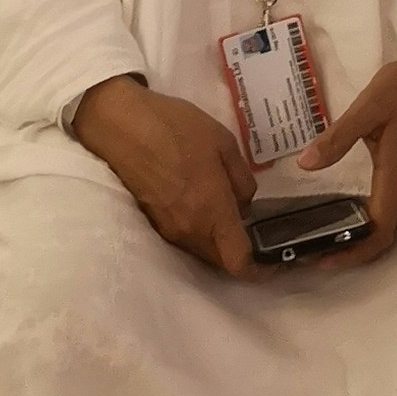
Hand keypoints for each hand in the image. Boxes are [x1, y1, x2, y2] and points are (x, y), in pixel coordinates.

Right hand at [72, 77, 255, 276]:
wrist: (122, 126)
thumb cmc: (178, 128)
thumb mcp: (224, 143)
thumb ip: (242, 180)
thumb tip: (244, 205)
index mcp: (212, 212)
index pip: (237, 262)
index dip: (259, 269)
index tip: (273, 261)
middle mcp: (189, 230)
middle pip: (220, 261)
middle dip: (240, 254)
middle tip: (256, 232)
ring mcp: (168, 229)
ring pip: (201, 251)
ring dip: (218, 243)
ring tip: (233, 216)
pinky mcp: (153, 221)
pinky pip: (185, 238)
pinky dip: (200, 232)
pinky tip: (206, 206)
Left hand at [295, 12, 396, 265]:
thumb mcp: (368, 108)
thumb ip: (337, 138)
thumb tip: (305, 164)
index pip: (377, 234)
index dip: (351, 253)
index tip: (319, 259)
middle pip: (381, 238)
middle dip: (348, 252)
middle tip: (308, 252)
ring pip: (386, 227)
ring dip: (358, 239)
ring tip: (320, 238)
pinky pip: (389, 212)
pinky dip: (367, 223)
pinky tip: (343, 214)